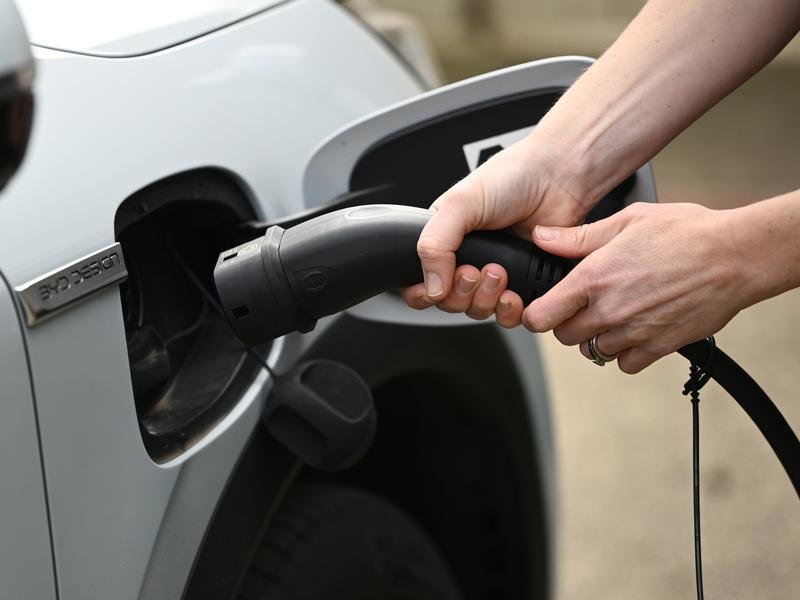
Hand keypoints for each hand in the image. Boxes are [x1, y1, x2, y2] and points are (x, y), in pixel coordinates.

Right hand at [401, 132, 591, 320]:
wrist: (559, 177)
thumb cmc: (511, 177)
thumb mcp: (459, 204)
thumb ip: (434, 245)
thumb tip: (431, 287)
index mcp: (446, 240)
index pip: (421, 282)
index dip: (423, 293)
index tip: (434, 288)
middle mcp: (470, 258)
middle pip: (450, 302)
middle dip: (461, 293)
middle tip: (474, 270)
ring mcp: (498, 273)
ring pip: (478, 311)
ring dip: (485, 299)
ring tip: (499, 272)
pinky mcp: (525, 284)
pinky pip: (510, 315)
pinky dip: (509, 310)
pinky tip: (514, 292)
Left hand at [524, 202, 749, 372]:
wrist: (735, 256)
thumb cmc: (686, 233)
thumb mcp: (626, 222)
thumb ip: (578, 237)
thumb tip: (542, 237)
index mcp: (593, 278)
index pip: (541, 317)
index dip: (537, 314)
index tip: (544, 308)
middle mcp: (609, 310)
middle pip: (564, 337)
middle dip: (568, 323)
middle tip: (584, 306)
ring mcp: (633, 332)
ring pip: (593, 351)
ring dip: (597, 337)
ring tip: (615, 313)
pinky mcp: (658, 347)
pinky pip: (625, 364)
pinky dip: (626, 352)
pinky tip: (635, 328)